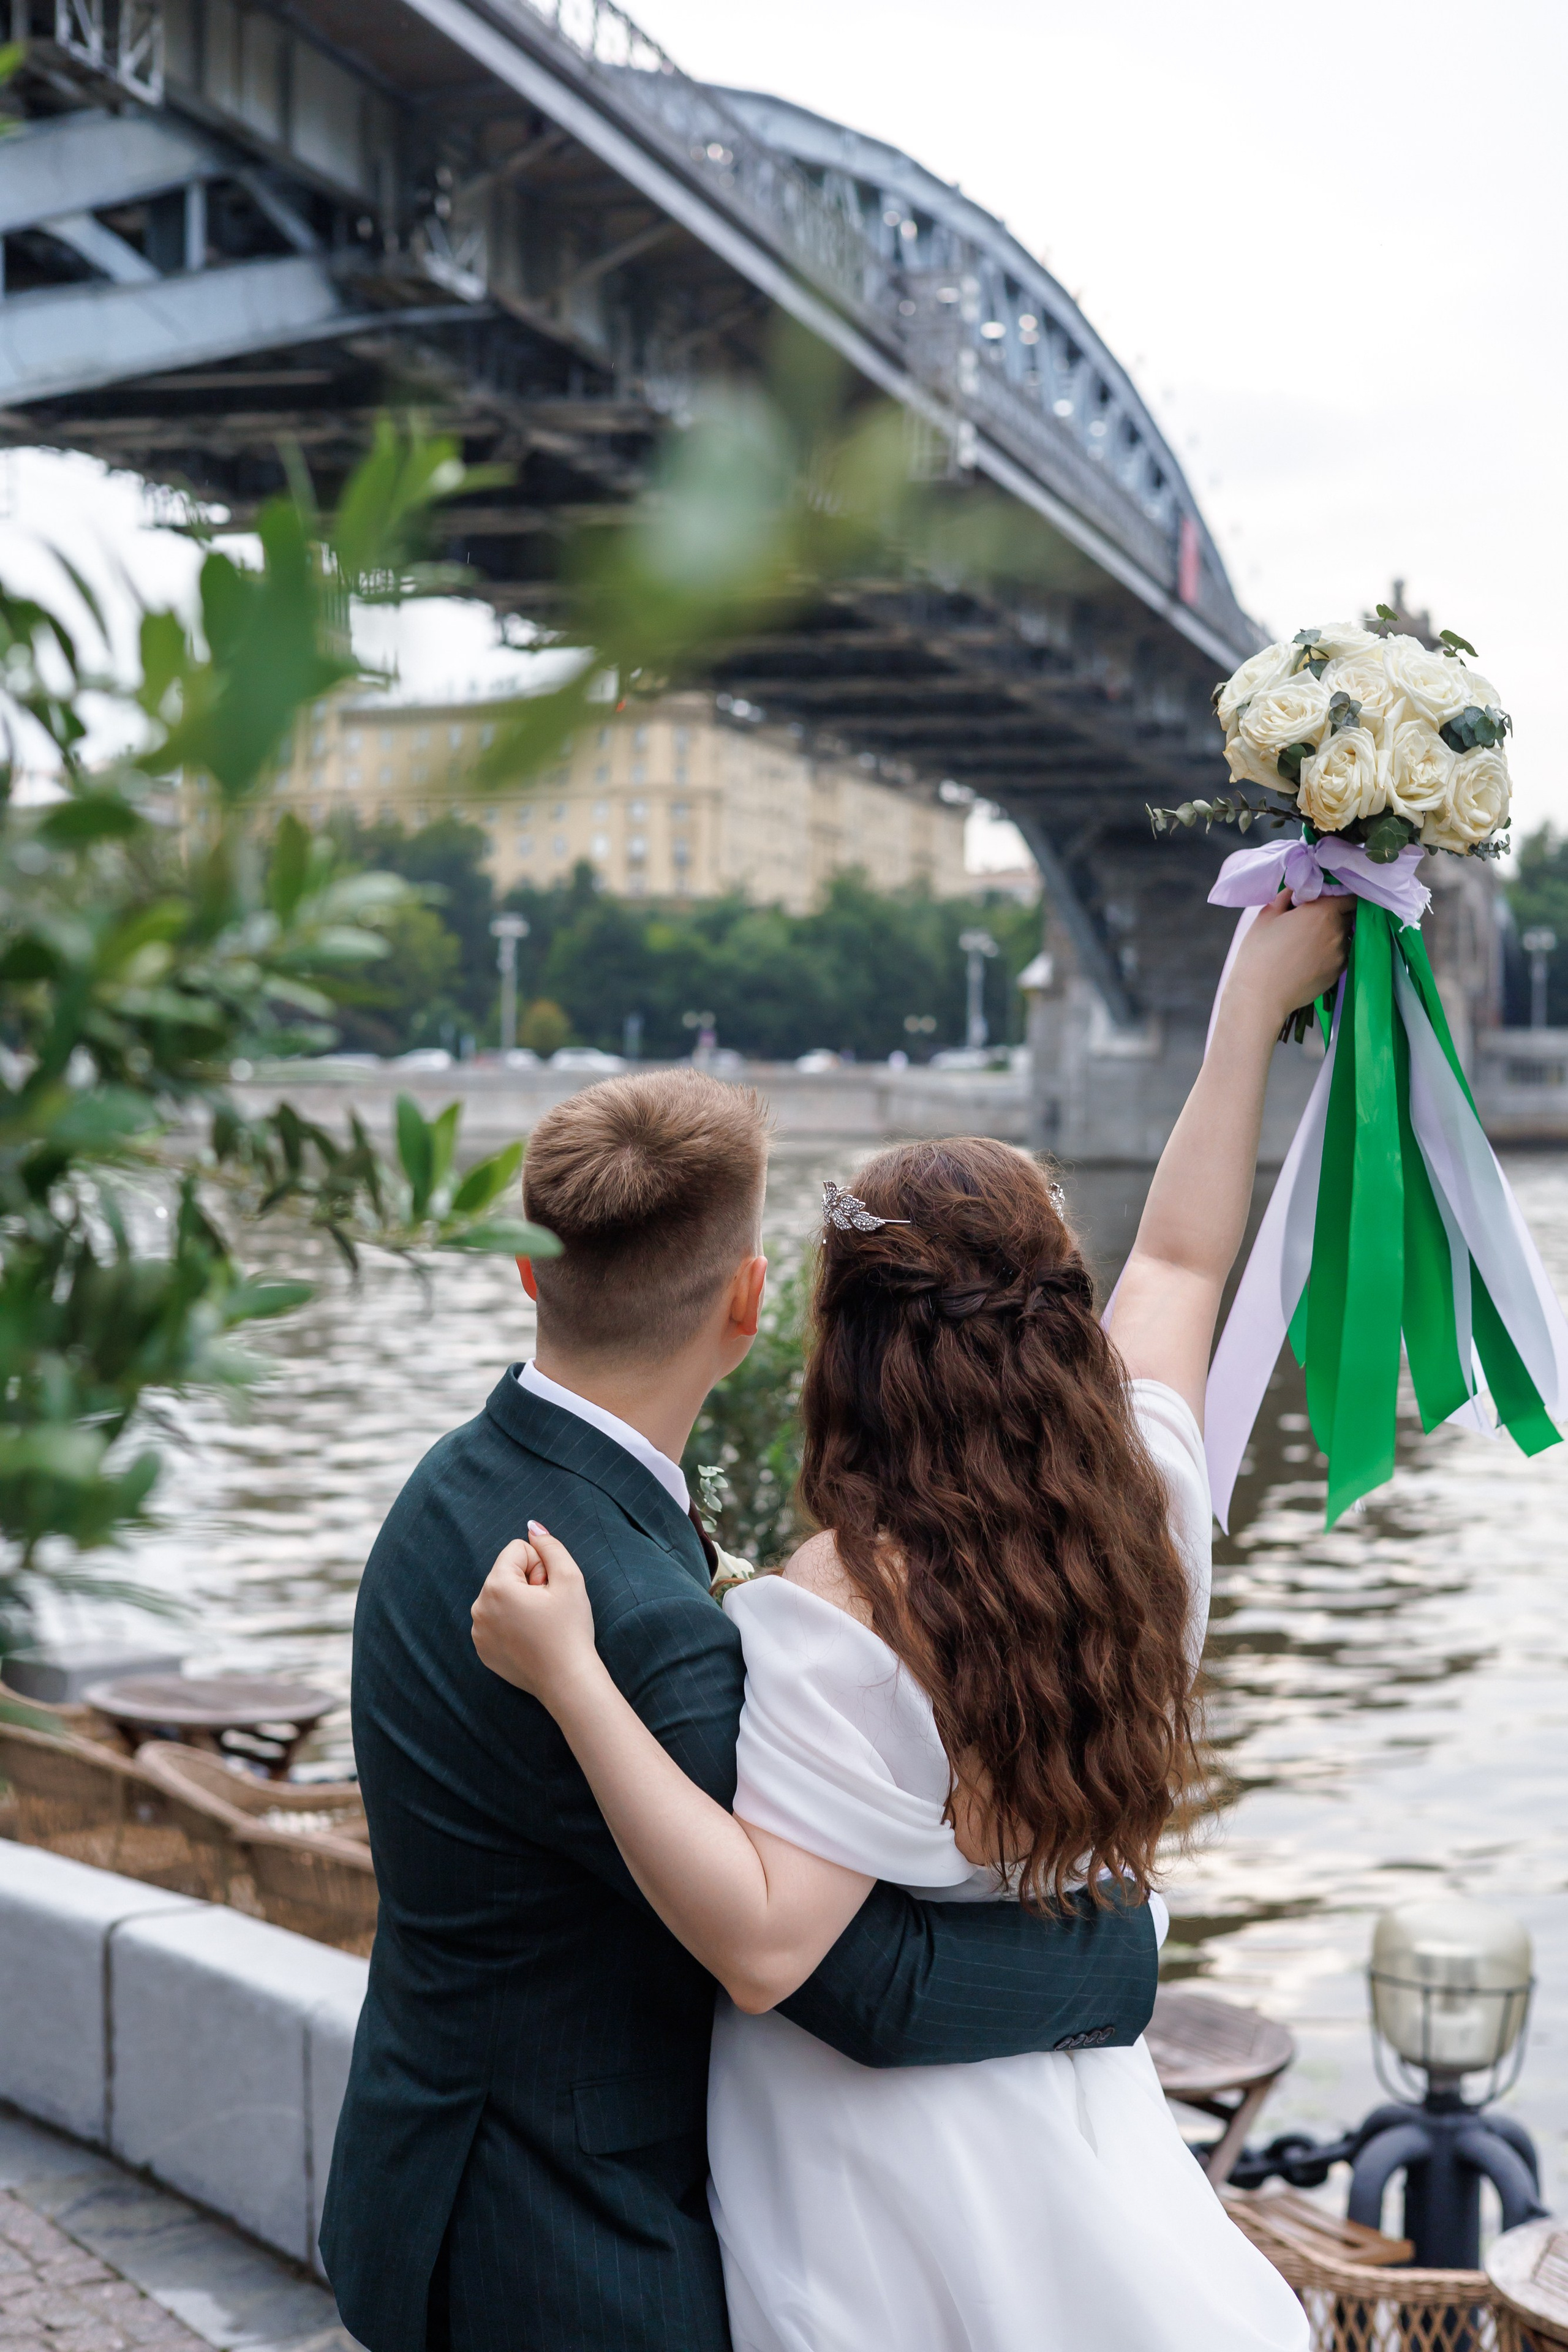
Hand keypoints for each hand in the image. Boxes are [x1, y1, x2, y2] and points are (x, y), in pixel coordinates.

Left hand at [471, 1522, 600, 1705]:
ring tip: (539, 1626)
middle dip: (528, 1584)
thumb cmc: (570, 1629)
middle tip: (547, 1609)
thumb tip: (532, 1528)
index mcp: (496, 1586)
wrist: (567, 1680)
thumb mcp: (569, 1578)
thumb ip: (550, 1545)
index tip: (549, 1591)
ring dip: (520, 1604)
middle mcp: (479, 1606)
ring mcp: (477, 1631)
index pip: (517, 1551)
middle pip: (507, 1573)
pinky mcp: (482, 1649)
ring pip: (501, 1597)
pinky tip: (530, 1640)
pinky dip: (511, 1624)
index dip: (540, 1566)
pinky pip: (495, 1621)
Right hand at [1226, 892, 1352, 1030]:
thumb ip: (1286, 897)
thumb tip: (1296, 890)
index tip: (1325, 900)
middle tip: (1313, 921)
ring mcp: (1341, 954)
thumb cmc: (1259, 952)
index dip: (1338, 896)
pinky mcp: (1338, 973)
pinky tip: (1312, 959)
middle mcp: (1338, 931)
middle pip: (1348, 916)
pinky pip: (1341, 956)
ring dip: (1333, 935)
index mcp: (1323, 911)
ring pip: (1345, 937)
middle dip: (1335, 914)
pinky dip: (1331, 953)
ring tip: (1311, 943)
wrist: (1261, 996)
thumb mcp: (1267, 916)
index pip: (1348, 896)